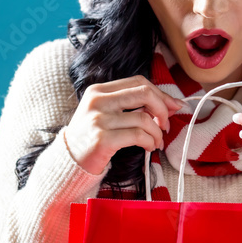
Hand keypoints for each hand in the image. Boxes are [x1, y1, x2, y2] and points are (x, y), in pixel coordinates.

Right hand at [64, 75, 185, 174]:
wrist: (69, 160)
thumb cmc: (92, 136)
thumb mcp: (105, 112)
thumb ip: (131, 105)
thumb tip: (171, 104)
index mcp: (98, 90)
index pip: (138, 82)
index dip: (160, 93)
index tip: (172, 106)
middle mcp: (97, 101)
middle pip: (144, 94)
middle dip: (163, 109)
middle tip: (166, 124)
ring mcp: (98, 120)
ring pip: (144, 118)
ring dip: (157, 132)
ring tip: (156, 142)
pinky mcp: (102, 139)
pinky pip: (137, 136)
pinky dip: (150, 142)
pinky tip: (149, 147)